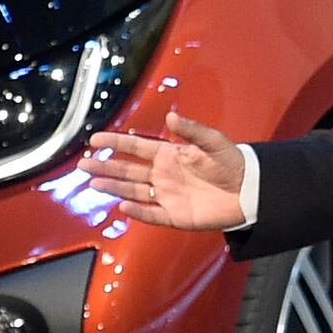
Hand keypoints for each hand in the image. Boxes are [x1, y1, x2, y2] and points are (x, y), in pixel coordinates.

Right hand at [80, 114, 250, 232]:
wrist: (248, 191)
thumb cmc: (231, 163)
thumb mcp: (213, 141)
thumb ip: (191, 130)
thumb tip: (171, 116)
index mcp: (169, 154)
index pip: (135, 147)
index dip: (115, 143)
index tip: (94, 141)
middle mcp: (163, 174)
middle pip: (128, 171)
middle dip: (105, 167)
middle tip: (83, 165)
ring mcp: (167, 196)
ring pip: (134, 192)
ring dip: (114, 188)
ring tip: (93, 184)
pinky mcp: (175, 216)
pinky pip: (152, 214)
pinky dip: (137, 211)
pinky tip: (122, 206)